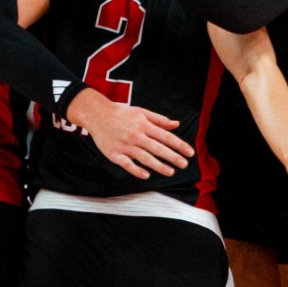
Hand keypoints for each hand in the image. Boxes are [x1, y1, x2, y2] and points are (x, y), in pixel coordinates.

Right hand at [68, 91, 192, 178]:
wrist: (97, 115)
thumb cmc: (121, 113)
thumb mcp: (141, 112)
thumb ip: (159, 119)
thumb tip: (176, 124)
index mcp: (144, 125)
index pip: (166, 136)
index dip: (179, 145)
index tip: (190, 153)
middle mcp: (136, 135)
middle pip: (157, 148)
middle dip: (172, 157)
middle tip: (184, 165)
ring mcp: (125, 146)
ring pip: (145, 158)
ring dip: (158, 166)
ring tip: (170, 172)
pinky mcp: (115, 154)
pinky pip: (127, 164)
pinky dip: (136, 170)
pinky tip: (146, 175)